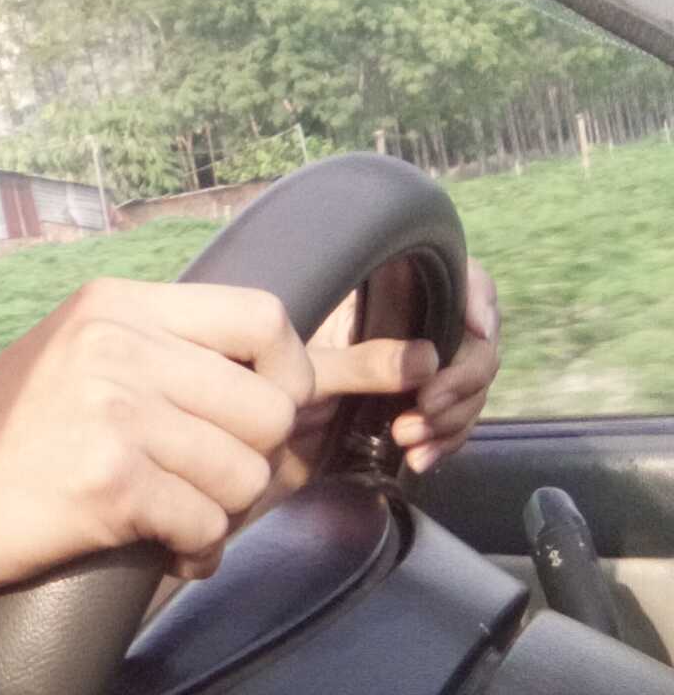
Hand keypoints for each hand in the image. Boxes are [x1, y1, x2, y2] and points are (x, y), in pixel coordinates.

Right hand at [0, 279, 313, 593]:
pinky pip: (208, 524)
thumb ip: (161, 349)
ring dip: (225, 512)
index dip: (289, 371)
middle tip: (213, 483)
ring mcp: (112, 409)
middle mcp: (116, 344)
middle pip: (269, 406)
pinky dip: (197, 551)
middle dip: (256, 460)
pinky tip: (165, 548)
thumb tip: (289, 379)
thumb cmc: (5, 438)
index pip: (262, 315)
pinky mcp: (107, 481)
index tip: (267, 413)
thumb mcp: (76, 352)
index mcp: (115, 304)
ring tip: (181, 516)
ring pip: (248, 473)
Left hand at [287, 258, 500, 481]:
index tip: (476, 329)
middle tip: (425, 407)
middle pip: (474, 341)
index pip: (460, 276)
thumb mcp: (309, 363)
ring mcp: (421, 367)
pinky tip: (418, 458)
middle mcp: (414, 324)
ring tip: (407, 440)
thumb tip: (430, 357)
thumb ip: (365, 358)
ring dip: (451, 418)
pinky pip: (454, 422)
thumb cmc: (270, 374)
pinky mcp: (418, 406)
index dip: (477, 297)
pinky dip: (443, 442)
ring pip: (470, 386)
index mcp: (391, 291)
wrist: (258, 426)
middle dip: (461, 378)